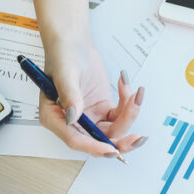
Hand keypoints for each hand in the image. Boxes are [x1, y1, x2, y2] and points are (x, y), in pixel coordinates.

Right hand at [38, 38, 146, 156]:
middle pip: (99, 141)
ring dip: (130, 115)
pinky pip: (121, 114)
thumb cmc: (63, 55)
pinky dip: (129, 103)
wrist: (74, 43)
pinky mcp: (103, 109)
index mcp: (55, 118)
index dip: (94, 147)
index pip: (75, 139)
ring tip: (136, 95)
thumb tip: (74, 117)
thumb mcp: (65, 73)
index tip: (112, 150)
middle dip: (121, 141)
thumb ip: (70, 96)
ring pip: (115, 129)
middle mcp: (73, 122)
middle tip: (137, 139)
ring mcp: (90, 117)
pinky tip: (127, 86)